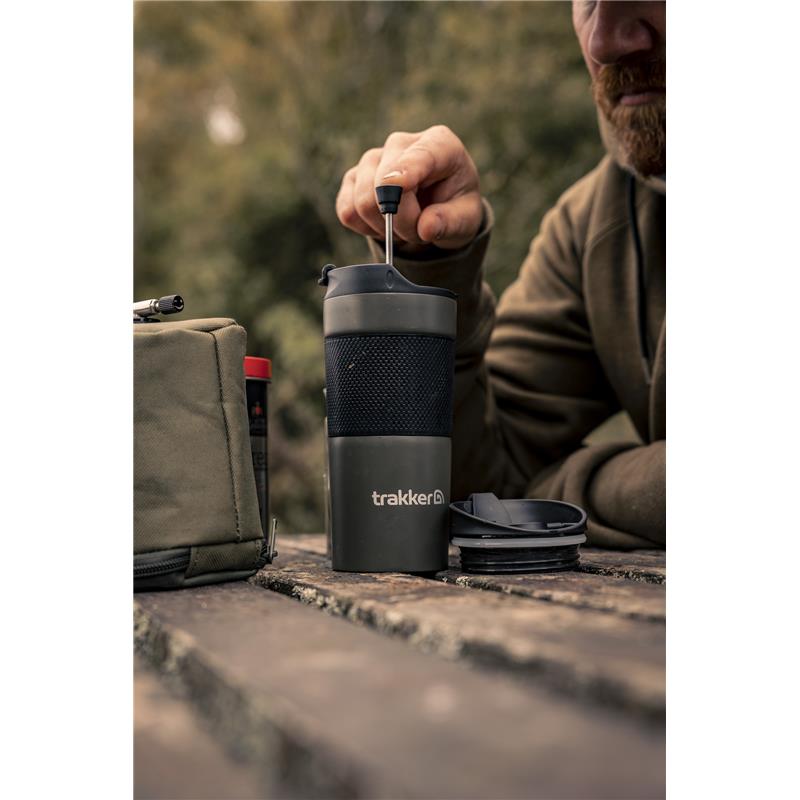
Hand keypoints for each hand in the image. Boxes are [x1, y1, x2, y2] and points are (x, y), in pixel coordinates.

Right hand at [335, 125, 481, 250]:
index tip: (399, 185)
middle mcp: (401, 144)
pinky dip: (365, 229)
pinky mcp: (352, 179)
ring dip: (385, 229)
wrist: (437, 207)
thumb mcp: (467, 218)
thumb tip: (426, 228)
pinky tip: (384, 225)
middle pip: (384, 186)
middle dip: (402, 222)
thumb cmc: (455, 206)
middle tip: (420, 232)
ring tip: (405, 228)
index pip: (418, 155)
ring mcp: (372, 159)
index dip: (406, 170)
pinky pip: (347, 212)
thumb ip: (450, 222)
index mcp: (438, 144)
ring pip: (363, 202)